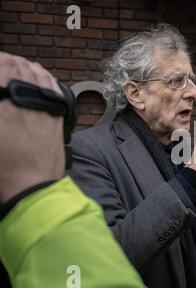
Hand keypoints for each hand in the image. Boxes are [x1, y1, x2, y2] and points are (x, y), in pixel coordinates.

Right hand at [0, 52, 64, 203]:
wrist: (31, 185)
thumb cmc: (3, 167)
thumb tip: (2, 98)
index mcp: (4, 103)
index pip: (4, 66)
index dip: (0, 61)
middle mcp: (27, 100)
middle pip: (20, 67)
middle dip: (9, 62)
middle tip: (2, 63)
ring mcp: (45, 107)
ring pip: (39, 74)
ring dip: (27, 67)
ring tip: (18, 67)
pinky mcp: (57, 116)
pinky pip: (54, 88)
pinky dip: (45, 78)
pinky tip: (40, 77)